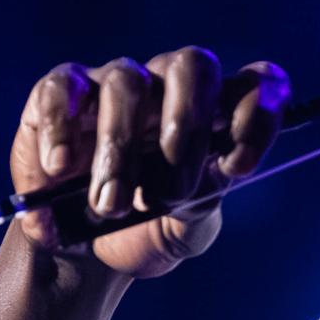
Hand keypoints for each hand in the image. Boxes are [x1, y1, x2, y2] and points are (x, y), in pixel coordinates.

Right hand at [8, 47, 289, 277]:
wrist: (84, 255)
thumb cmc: (146, 230)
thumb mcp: (185, 230)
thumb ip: (205, 202)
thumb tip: (212, 173)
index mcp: (217, 115)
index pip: (259, 82)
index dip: (258, 113)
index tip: (239, 166)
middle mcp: (171, 88)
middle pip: (194, 64)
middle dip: (187, 125)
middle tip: (170, 190)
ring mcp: (116, 85)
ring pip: (127, 83)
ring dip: (119, 149)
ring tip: (110, 206)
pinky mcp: (61, 94)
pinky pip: (63, 89)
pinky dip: (62, 128)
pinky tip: (60, 170)